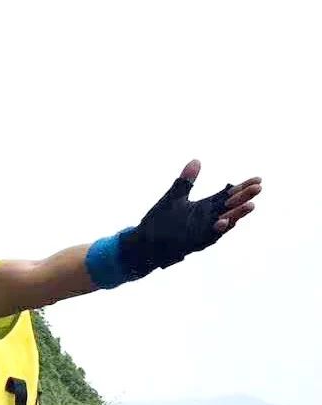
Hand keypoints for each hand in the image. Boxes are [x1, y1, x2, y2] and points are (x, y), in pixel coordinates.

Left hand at [119, 160, 262, 277]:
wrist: (145, 244)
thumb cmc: (161, 222)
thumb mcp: (174, 197)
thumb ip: (186, 181)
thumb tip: (196, 160)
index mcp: (205, 207)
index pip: (228, 195)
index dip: (243, 188)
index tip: (258, 179)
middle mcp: (207, 219)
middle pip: (230, 206)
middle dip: (244, 198)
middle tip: (258, 188)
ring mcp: (202, 231)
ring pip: (224, 223)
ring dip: (236, 215)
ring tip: (250, 205)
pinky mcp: (193, 242)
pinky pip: (208, 237)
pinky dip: (216, 230)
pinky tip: (222, 221)